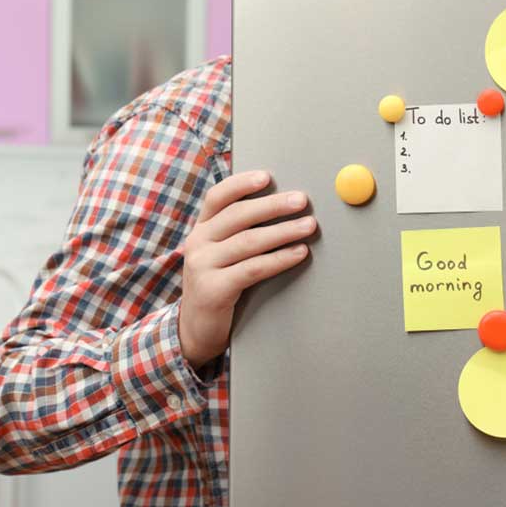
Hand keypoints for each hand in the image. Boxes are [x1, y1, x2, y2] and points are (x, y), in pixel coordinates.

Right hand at [178, 170, 315, 366]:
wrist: (196, 329)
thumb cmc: (218, 286)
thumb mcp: (221, 254)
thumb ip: (240, 232)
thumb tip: (282, 206)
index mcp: (201, 229)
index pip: (218, 197)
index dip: (242, 184)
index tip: (267, 177)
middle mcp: (197, 243)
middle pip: (238, 216)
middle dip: (273, 206)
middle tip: (302, 200)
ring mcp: (202, 266)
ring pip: (249, 241)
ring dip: (283, 231)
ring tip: (309, 225)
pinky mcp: (214, 290)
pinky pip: (253, 268)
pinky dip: (279, 259)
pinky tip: (298, 253)